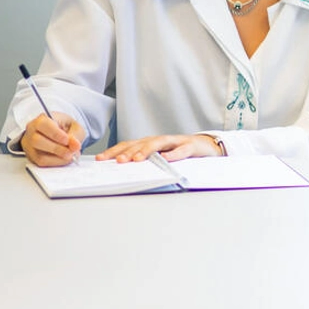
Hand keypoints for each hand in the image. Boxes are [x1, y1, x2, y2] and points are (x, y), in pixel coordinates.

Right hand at [20, 113, 85, 167]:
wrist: (60, 134)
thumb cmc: (65, 127)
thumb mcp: (75, 126)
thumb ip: (75, 134)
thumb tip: (74, 145)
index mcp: (41, 120)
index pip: (42, 125)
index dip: (55, 134)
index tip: (67, 140)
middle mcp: (31, 132)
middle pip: (37, 141)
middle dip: (56, 148)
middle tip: (71, 151)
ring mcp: (29, 146)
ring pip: (38, 155)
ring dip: (58, 158)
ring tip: (71, 155)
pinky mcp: (32, 157)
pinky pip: (42, 163)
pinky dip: (56, 163)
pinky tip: (65, 159)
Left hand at [98, 133, 222, 162]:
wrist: (207, 145)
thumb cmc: (180, 151)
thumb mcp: (161, 155)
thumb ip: (145, 160)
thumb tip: (121, 168)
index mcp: (150, 143)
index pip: (129, 145)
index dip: (115, 151)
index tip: (101, 159)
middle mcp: (160, 140)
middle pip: (141, 143)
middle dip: (127, 152)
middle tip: (117, 161)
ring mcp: (176, 141)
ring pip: (158, 144)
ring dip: (146, 151)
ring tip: (136, 159)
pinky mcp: (191, 145)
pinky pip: (181, 150)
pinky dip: (173, 154)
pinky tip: (166, 158)